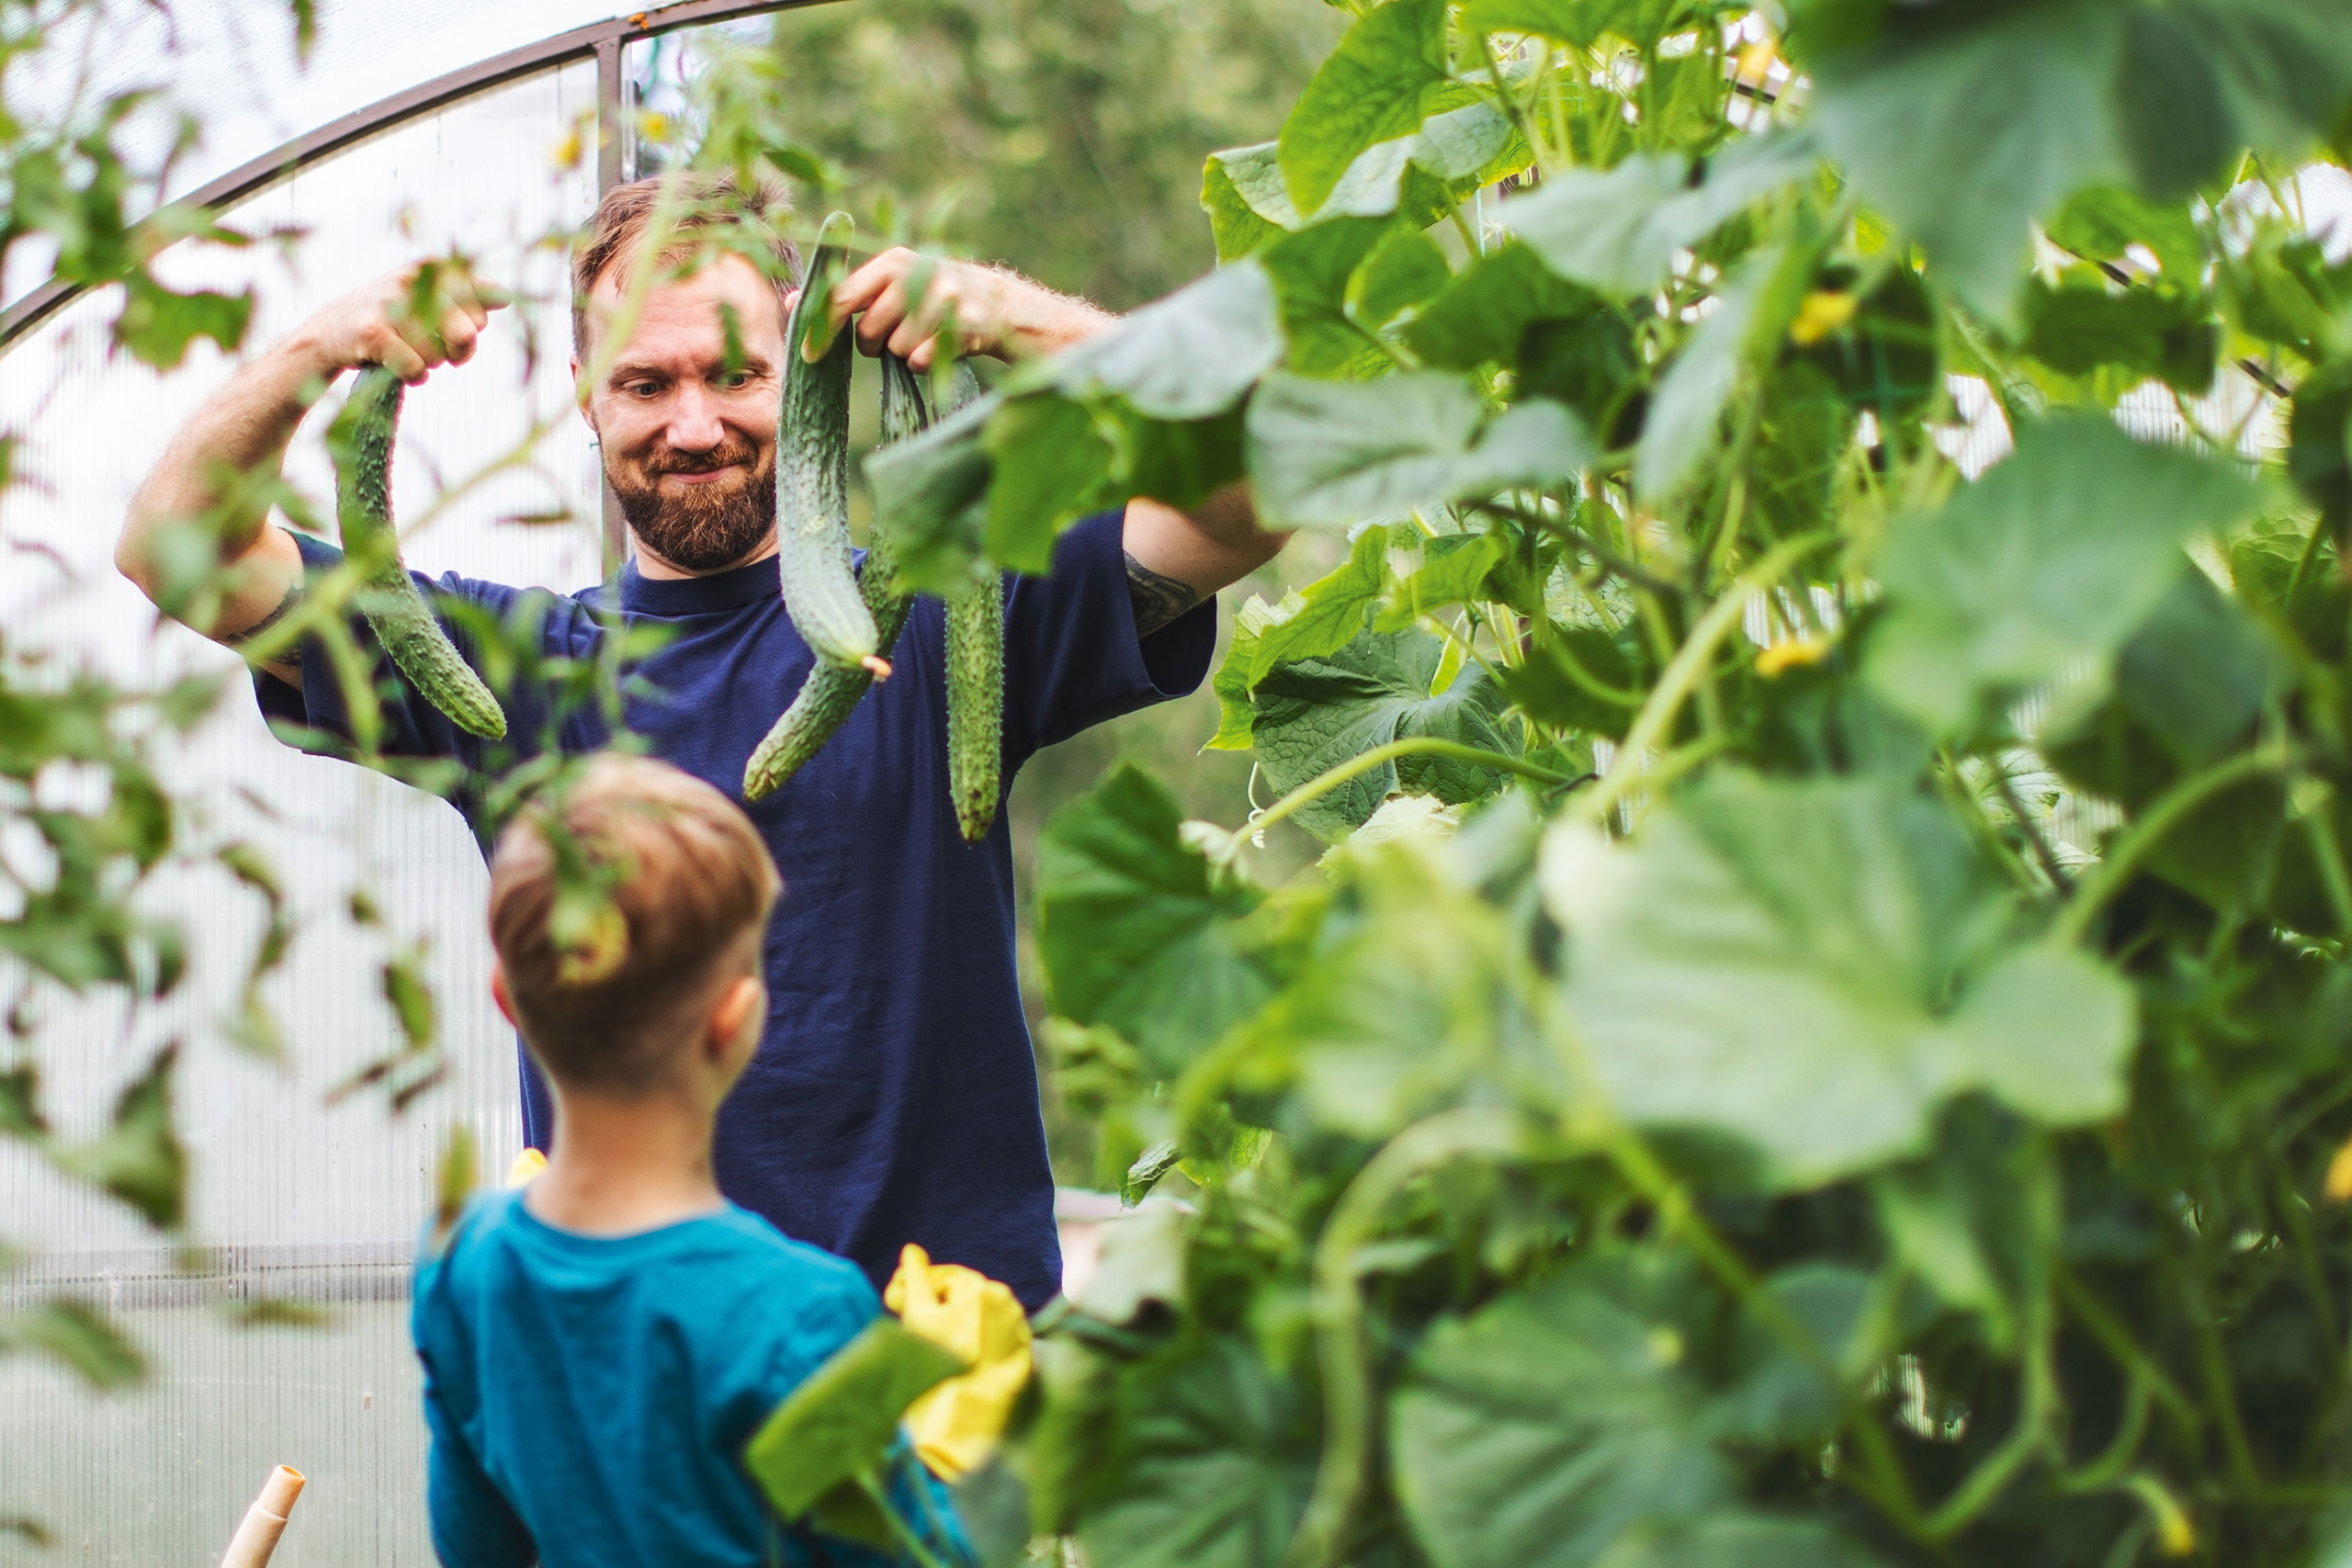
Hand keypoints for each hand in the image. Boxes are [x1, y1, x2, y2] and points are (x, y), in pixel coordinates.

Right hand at [285, 259, 507, 385]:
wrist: (332, 332)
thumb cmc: (395, 318)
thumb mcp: (432, 299)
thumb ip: (470, 298)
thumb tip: (505, 297)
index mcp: (433, 267)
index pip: (484, 300)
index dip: (476, 323)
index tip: (458, 325)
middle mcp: (413, 279)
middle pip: (467, 331)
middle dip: (459, 350)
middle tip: (442, 351)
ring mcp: (390, 304)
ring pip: (438, 354)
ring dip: (429, 363)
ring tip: (408, 351)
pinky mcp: (373, 332)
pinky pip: (415, 368)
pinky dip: (414, 375)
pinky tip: (402, 368)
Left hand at [787, 247, 1111, 368]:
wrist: (1003, 306)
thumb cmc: (933, 299)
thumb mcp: (892, 286)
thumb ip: (846, 294)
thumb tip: (789, 303)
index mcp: (894, 261)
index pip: (841, 297)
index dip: (820, 328)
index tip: (806, 355)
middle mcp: (917, 274)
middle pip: (868, 330)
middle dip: (874, 344)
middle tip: (893, 338)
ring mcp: (943, 299)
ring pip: (896, 350)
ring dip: (905, 354)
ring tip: (924, 338)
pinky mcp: (965, 327)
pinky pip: (923, 361)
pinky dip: (926, 364)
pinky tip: (941, 350)